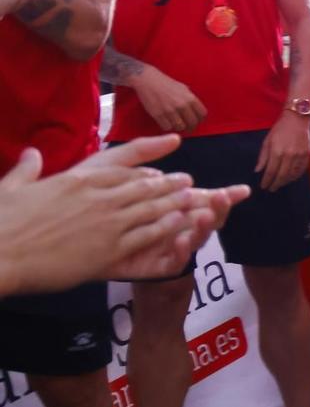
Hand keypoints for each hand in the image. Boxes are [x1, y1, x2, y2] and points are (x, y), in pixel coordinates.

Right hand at [0, 140, 239, 295]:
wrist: (0, 254)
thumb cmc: (1, 222)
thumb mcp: (10, 187)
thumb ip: (27, 169)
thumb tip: (31, 153)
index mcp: (77, 180)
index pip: (120, 171)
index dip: (142, 173)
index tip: (156, 174)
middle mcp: (97, 197)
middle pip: (143, 187)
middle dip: (169, 184)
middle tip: (187, 181)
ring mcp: (106, 224)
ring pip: (152, 209)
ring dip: (175, 202)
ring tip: (193, 198)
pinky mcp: (109, 251)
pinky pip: (147, 236)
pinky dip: (167, 228)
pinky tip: (181, 226)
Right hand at [132, 65, 207, 133]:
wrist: (147, 80)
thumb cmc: (166, 83)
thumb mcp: (183, 88)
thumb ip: (191, 99)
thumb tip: (196, 111)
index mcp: (190, 98)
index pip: (202, 115)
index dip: (200, 120)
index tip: (196, 121)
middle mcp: (181, 105)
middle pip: (192, 123)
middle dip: (191, 127)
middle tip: (187, 127)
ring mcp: (170, 110)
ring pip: (180, 127)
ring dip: (179, 127)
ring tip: (176, 124)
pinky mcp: (158, 115)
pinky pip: (167, 127)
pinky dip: (168, 126)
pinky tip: (167, 122)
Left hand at [255, 111, 309, 191]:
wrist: (297, 119)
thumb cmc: (279, 129)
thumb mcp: (267, 141)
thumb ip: (263, 157)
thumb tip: (258, 170)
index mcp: (277, 152)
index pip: (271, 171)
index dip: (266, 181)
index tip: (263, 186)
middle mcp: (289, 156)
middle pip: (282, 175)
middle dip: (276, 184)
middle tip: (271, 189)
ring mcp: (299, 156)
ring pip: (292, 174)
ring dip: (285, 181)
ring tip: (280, 184)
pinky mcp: (307, 155)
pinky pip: (301, 170)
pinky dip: (296, 176)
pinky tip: (291, 178)